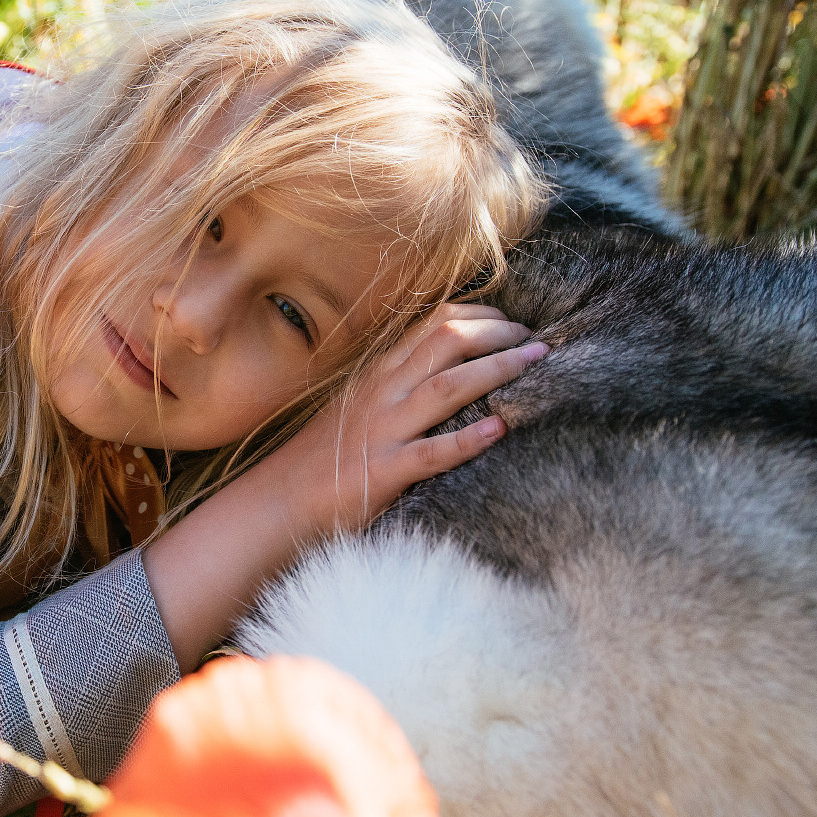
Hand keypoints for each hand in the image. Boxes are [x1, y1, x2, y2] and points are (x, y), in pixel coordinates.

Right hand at [273, 303, 544, 536]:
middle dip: (500, 334)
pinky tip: (501, 429)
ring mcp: (384, 429)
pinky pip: (433, 452)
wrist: (278, 500)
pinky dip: (469, 439)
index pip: (437, 323)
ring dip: (497, 370)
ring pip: (448, 387)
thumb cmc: (325, 456)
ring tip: (536, 363)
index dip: (483, 316)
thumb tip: (447, 367)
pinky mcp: (384, 471)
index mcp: (381, 372)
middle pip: (448, 342)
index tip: (514, 323)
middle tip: (538, 341)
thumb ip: (399, 382)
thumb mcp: (361, 403)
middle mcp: (384, 392)